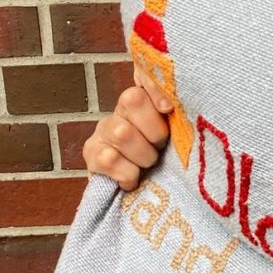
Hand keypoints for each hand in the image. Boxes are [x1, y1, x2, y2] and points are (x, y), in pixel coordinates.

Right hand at [82, 67, 171, 190]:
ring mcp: (103, 129)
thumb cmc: (171, 163)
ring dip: (142, 155)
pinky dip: (127, 174)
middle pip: (132, 98)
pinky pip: (108, 158)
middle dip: (154, 130)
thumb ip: (181, 116)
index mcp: (149, 99)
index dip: (155, 87)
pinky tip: (132, 180)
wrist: (147, 197)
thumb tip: (174, 104)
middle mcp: (122, 109)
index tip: (168, 108)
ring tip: (149, 165)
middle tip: (161, 147)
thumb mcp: (182, 137)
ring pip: (121, 131)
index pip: (145, 74)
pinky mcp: (91, 152)